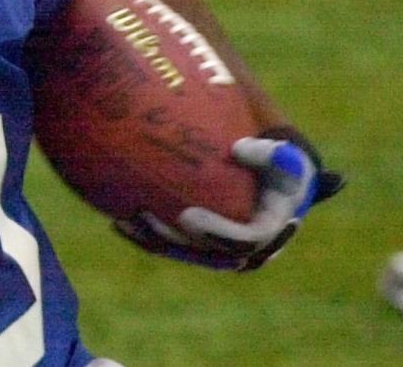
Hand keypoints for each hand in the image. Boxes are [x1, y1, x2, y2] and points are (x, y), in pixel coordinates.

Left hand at [115, 128, 343, 270]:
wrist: (274, 178)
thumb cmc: (278, 162)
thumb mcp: (284, 155)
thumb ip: (270, 152)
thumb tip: (238, 149)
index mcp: (269, 231)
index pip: (244, 241)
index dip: (216, 233)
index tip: (187, 214)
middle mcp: (245, 250)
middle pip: (205, 253)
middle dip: (173, 239)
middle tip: (146, 216)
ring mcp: (219, 250)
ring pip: (183, 253)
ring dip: (153, 240)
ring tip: (125, 220)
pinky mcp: (199, 244)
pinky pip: (171, 246)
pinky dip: (146, 236)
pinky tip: (118, 221)